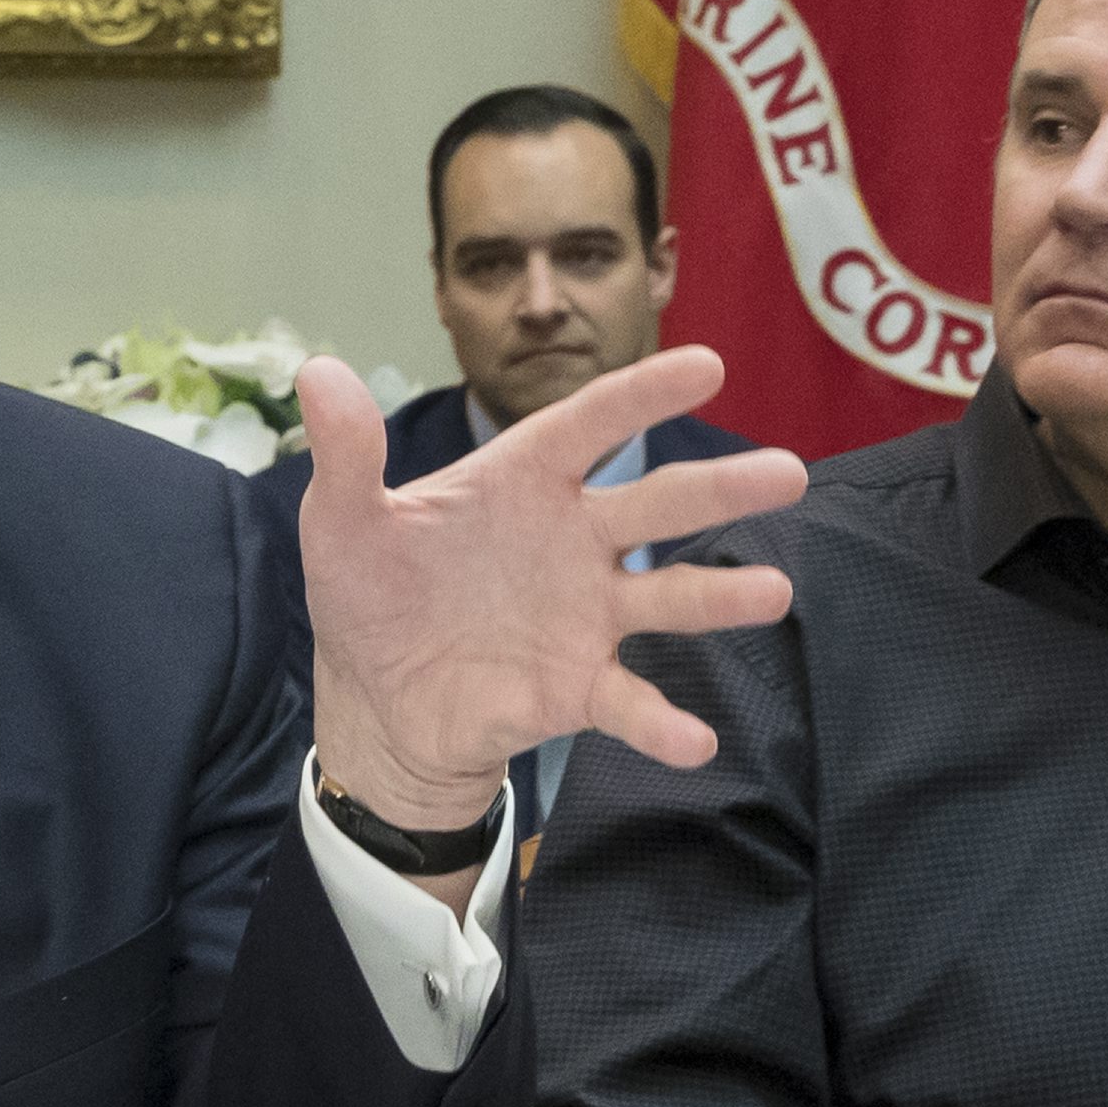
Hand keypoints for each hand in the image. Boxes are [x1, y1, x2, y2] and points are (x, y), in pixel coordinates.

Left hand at [294, 346, 805, 861]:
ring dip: (720, 597)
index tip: (707, 366)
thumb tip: (319, 370)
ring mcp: (586, 615)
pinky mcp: (578, 688)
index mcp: (524, 481)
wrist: (377, 700)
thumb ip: (346, 453)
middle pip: (657, 504)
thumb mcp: (342, 521)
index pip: (592, 425)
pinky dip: (662, 723)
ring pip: (669, 598)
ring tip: (772, 593)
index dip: (644, 395)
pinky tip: (695, 740)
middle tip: (789, 473)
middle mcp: (573, 541)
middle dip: (720, 488)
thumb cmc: (371, 593)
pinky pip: (630, 703)